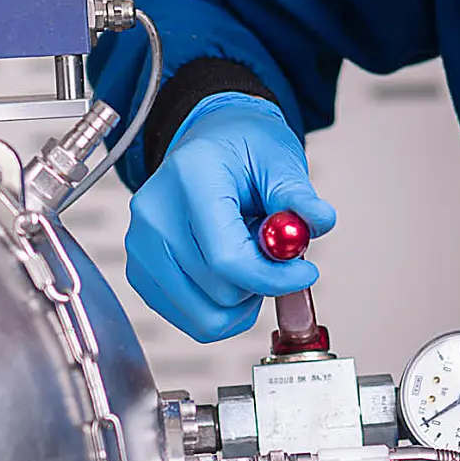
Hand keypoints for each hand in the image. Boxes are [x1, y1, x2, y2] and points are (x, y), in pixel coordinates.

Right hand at [125, 92, 335, 341]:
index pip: (227, 257)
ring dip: (240, 301)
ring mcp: (140, 245)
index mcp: (189, 178)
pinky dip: (220, 308)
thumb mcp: (278, 159)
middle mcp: (155, 213)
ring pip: (204, 316)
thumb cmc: (242, 148)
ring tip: (249, 259)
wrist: (209, 142)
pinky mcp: (140, 270)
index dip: (273, 277)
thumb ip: (297, 195)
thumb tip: (319, 220)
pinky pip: (188, 318)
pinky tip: (228, 272)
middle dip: (261, 283)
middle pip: (218, 290)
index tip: (306, 273)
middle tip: (273, 253)